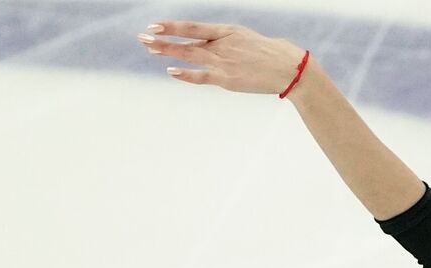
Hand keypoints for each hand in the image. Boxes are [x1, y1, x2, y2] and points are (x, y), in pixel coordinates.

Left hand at [136, 21, 309, 94]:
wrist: (288, 68)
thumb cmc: (269, 53)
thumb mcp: (245, 38)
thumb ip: (226, 41)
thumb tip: (211, 43)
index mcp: (227, 31)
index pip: (193, 27)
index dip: (173, 26)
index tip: (155, 25)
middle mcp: (222, 44)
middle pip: (186, 41)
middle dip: (162, 39)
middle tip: (142, 37)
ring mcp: (223, 61)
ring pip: (189, 55)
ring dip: (168, 52)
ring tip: (150, 49)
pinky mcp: (227, 79)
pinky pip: (201, 76)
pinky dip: (186, 74)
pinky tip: (171, 72)